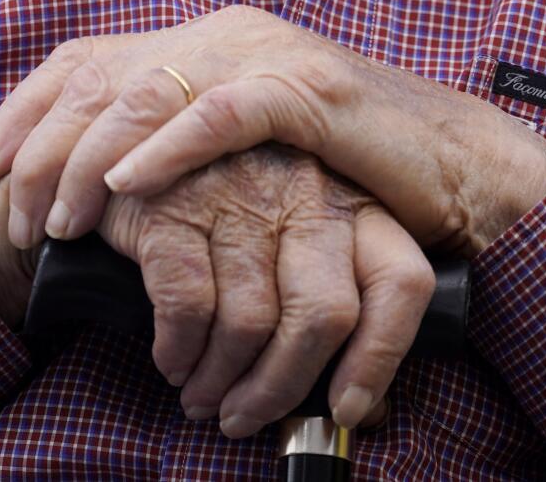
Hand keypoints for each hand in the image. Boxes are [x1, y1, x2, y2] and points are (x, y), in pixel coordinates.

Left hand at [0, 7, 545, 258]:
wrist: (454, 163)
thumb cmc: (347, 167)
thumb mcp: (249, 148)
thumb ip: (186, 142)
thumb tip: (103, 180)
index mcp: (206, 41)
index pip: (91, 57)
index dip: (29, 107)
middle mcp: (227, 34)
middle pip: (104, 73)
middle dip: (43, 143)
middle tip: (13, 211)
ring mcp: (268, 55)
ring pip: (150, 87)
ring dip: (90, 156)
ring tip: (59, 217)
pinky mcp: (310, 91)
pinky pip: (223, 112)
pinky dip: (168, 148)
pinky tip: (129, 187)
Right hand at [91, 144, 431, 434]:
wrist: (144, 132)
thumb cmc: (237, 202)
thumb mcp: (301, 229)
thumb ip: (337, 300)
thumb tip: (367, 409)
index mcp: (354, 198)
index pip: (401, 281)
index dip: (381, 358)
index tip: (347, 408)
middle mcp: (307, 189)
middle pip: (326, 315)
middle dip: (282, 387)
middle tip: (249, 414)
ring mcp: (241, 191)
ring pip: (251, 323)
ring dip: (221, 383)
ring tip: (206, 396)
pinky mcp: (176, 204)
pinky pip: (189, 307)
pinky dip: (180, 354)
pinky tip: (176, 362)